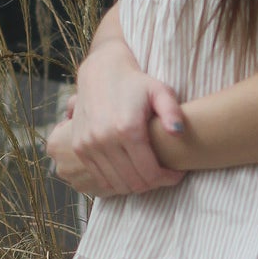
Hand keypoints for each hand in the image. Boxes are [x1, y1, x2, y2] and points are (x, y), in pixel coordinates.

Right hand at [56, 38, 186, 194]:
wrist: (100, 73)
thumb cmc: (136, 84)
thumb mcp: (160, 91)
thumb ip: (172, 112)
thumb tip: (178, 133)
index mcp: (127, 129)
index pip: (150, 173)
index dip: (167, 179)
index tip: (177, 174)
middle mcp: (104, 139)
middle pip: (134, 183)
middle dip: (154, 184)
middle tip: (164, 176)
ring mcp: (89, 145)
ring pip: (117, 185)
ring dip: (136, 186)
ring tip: (148, 175)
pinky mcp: (79, 148)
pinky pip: (101, 179)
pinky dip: (117, 182)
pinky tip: (130, 173)